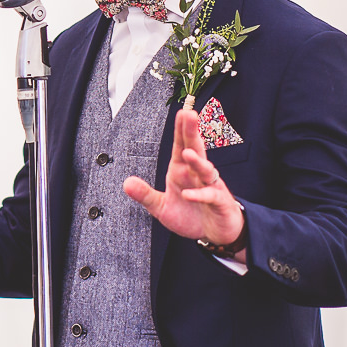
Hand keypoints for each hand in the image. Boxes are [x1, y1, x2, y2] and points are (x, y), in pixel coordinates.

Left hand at [122, 107, 245, 248]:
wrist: (214, 235)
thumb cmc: (190, 216)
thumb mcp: (162, 207)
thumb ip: (146, 195)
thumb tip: (126, 183)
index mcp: (182, 171)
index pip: (181, 147)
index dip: (181, 130)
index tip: (182, 112)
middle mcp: (197, 175)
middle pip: (195, 150)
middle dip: (192, 133)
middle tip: (191, 115)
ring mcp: (210, 187)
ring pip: (206, 170)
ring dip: (197, 162)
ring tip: (188, 153)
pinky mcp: (220, 203)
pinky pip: (210, 195)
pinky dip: (200, 195)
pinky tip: (187, 195)